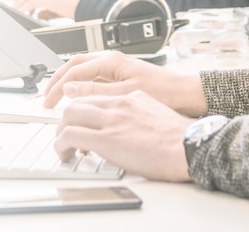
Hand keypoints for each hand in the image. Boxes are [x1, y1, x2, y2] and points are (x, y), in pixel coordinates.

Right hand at [42, 50, 207, 116]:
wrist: (184, 93)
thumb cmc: (162, 91)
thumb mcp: (124, 94)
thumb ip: (95, 91)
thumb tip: (70, 89)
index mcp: (111, 60)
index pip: (74, 71)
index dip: (57, 87)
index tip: (47, 102)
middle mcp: (112, 60)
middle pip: (75, 65)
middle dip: (57, 80)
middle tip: (46, 97)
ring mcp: (116, 67)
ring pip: (83, 70)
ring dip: (67, 81)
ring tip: (56, 96)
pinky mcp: (120, 75)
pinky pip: (93, 77)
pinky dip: (80, 86)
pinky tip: (77, 98)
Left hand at [55, 91, 192, 181]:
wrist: (187, 145)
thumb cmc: (179, 138)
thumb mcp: (156, 114)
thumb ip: (138, 114)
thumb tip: (129, 128)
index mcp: (132, 97)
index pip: (96, 95)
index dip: (83, 109)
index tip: (79, 120)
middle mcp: (119, 104)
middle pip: (78, 101)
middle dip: (65, 118)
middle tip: (64, 132)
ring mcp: (112, 120)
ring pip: (69, 114)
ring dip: (60, 131)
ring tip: (63, 146)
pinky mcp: (106, 139)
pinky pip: (70, 135)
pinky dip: (61, 144)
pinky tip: (65, 153)